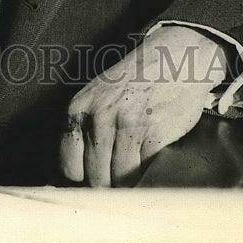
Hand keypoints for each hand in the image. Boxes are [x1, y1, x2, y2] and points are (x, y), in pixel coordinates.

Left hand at [60, 25, 228, 186]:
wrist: (173, 58)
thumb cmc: (135, 80)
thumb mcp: (97, 95)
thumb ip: (85, 126)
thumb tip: (77, 173)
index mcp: (78, 109)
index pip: (69, 167)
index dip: (84, 178)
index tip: (95, 177)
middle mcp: (99, 118)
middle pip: (96, 179)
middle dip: (109, 185)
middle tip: (121, 178)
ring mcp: (127, 126)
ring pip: (120, 181)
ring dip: (130, 183)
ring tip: (137, 170)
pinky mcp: (154, 134)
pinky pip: (145, 174)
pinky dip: (150, 177)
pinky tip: (152, 164)